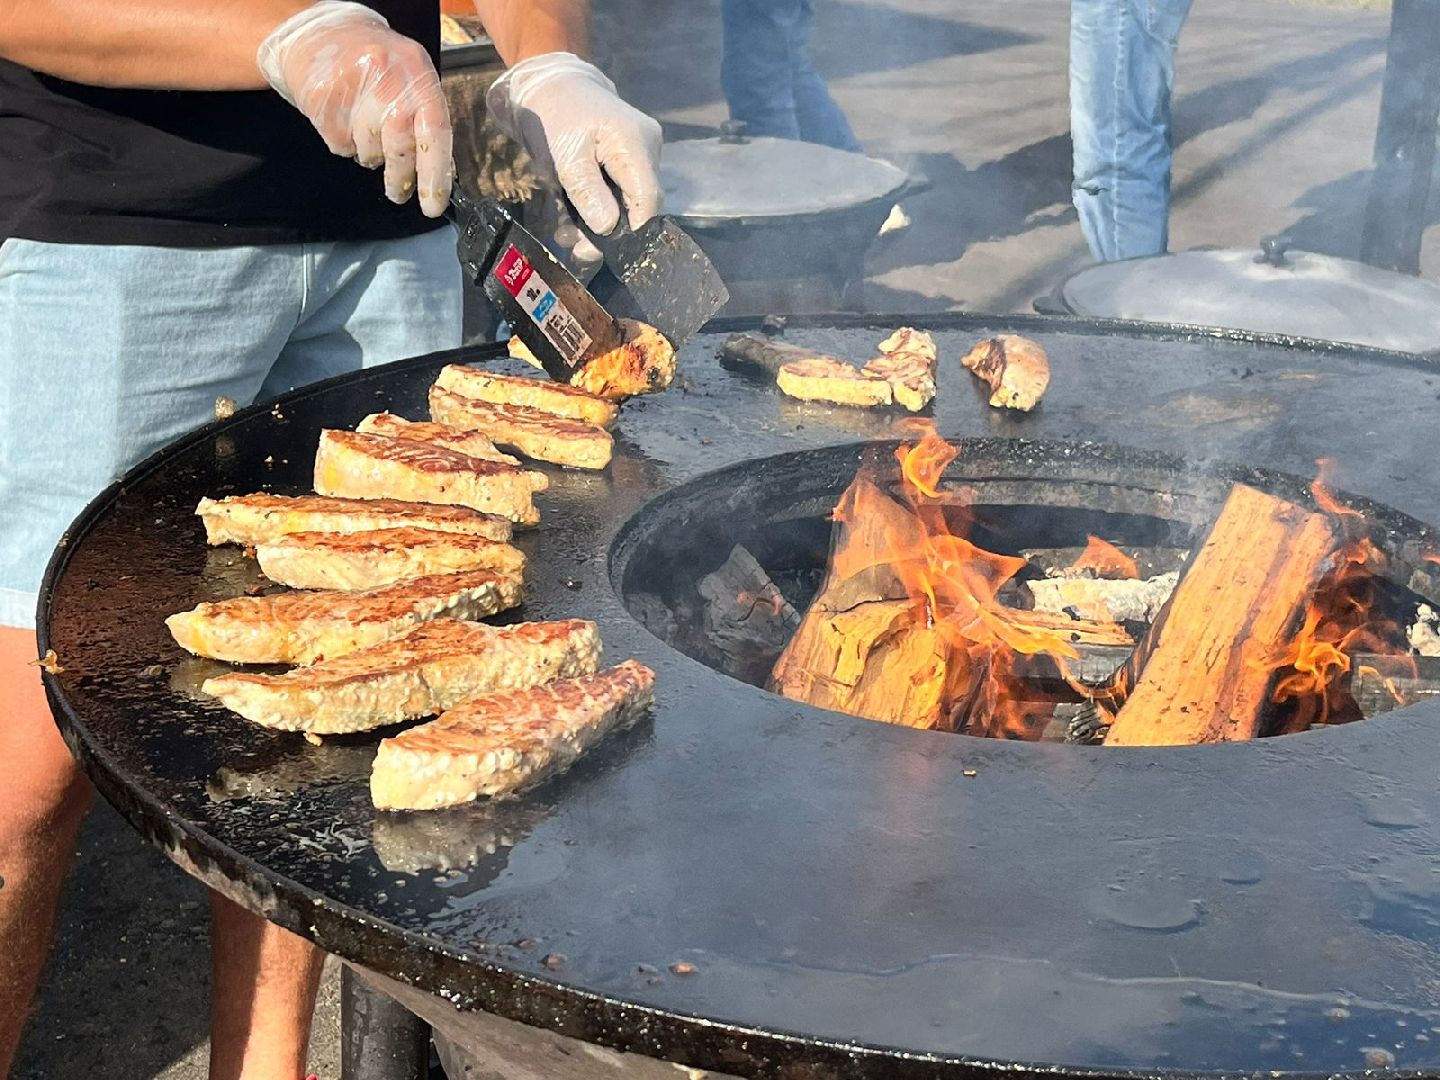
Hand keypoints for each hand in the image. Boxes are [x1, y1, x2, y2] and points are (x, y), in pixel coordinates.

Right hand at [257, 0, 452, 215]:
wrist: (319, 33)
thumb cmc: (375, 64)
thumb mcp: (411, 78)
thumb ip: (425, 118)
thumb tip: (440, 173)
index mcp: (418, 72)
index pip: (435, 132)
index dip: (435, 175)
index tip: (432, 205)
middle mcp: (388, 77)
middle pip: (400, 148)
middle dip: (400, 178)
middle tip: (398, 191)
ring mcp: (353, 86)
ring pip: (369, 152)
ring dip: (370, 154)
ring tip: (365, 129)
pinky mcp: (323, 98)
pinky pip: (341, 146)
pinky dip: (346, 145)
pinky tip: (344, 120)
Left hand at [486, 52, 662, 236]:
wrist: (550, 85)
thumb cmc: (555, 114)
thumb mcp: (564, 155)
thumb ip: (587, 191)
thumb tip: (608, 228)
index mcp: (635, 143)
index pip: (648, 199)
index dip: (633, 230)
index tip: (604, 248)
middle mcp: (647, 149)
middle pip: (640, 203)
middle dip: (609, 230)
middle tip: (575, 245)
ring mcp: (640, 154)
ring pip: (627, 201)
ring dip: (598, 221)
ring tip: (567, 233)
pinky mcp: (628, 160)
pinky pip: (618, 191)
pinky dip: (596, 206)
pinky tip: (573, 217)